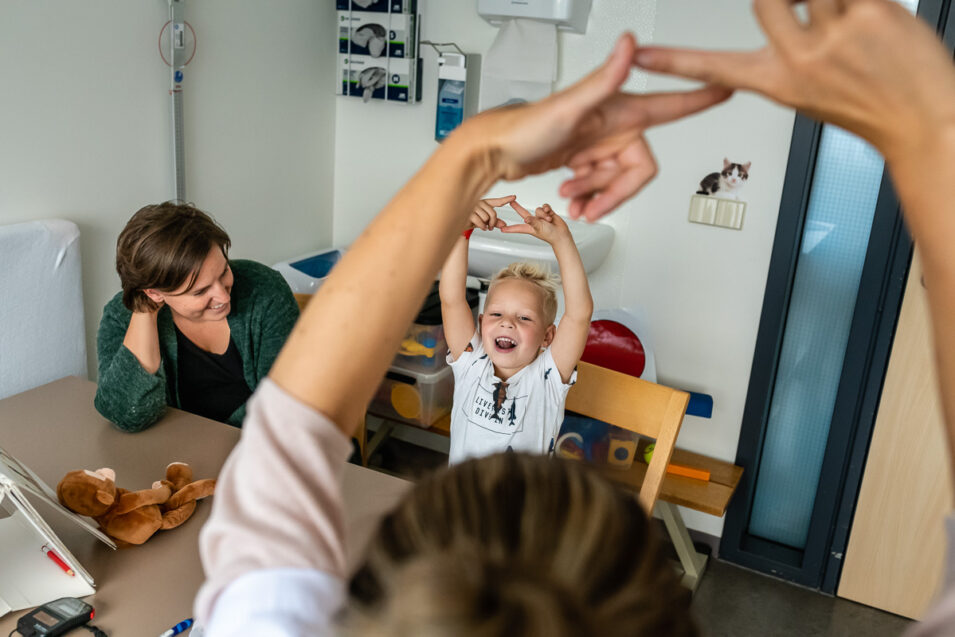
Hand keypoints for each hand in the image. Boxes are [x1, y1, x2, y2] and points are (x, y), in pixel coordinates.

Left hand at [459, 33, 730, 221]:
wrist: (494, 151)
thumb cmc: (525, 127)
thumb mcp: (568, 106)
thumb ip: (604, 79)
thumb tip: (629, 44)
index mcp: (620, 110)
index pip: (670, 105)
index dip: (698, 100)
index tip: (726, 88)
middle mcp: (613, 126)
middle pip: (639, 168)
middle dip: (615, 188)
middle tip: (592, 199)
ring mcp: (598, 144)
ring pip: (618, 180)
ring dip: (596, 193)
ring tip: (572, 194)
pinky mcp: (583, 159)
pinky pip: (600, 185)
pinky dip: (588, 195)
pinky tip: (570, 194)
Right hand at [469, 195, 513, 230]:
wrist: (461, 224)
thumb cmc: (473, 220)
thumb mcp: (485, 221)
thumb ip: (495, 222)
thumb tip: (504, 225)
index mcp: (484, 203)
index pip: (497, 201)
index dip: (506, 199)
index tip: (514, 197)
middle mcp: (479, 203)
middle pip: (493, 213)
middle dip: (493, 222)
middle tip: (491, 227)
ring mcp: (473, 207)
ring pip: (486, 218)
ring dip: (486, 225)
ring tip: (483, 226)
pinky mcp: (469, 213)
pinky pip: (480, 222)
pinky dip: (482, 226)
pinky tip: (482, 227)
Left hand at [500, 201, 569, 245]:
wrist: (561, 234)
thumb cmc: (550, 235)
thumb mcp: (539, 228)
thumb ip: (533, 222)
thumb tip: (526, 218)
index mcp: (529, 227)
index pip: (517, 227)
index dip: (509, 228)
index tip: (501, 229)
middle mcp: (533, 221)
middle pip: (523, 212)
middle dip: (517, 207)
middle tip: (510, 202)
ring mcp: (540, 217)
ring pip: (538, 209)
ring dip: (543, 214)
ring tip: (548, 220)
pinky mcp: (547, 212)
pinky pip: (544, 206)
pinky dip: (547, 209)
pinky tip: (550, 213)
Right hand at [632, 0, 954, 161]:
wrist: (926, 118)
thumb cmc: (875, 108)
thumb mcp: (814, 92)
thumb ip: (790, 56)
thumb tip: (784, 14)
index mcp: (779, 84)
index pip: (712, 69)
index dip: (673, 62)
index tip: (641, 57)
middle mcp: (800, 60)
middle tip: (805, 6)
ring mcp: (834, 36)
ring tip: (846, 13)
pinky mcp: (871, 13)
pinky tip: (867, 8)